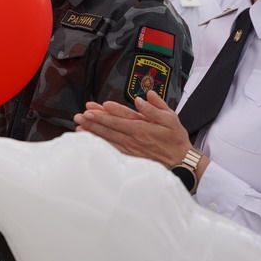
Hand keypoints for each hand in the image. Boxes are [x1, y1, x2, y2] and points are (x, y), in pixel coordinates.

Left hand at [74, 91, 199, 168]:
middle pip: (110, 128)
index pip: (120, 118)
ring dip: (93, 133)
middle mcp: (134, 138)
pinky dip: (101, 146)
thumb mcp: (171, 118)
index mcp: (143, 127)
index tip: (92, 108)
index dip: (105, 113)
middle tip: (79, 116)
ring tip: (79, 128)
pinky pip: (113, 151)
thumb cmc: (176, 139)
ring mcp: (131, 149)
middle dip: (93, 121)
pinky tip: (91, 143)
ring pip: (108, 139)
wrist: (182, 162)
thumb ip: (156, 107)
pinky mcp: (131, 157)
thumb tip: (142, 98)